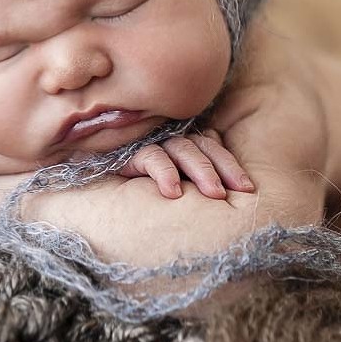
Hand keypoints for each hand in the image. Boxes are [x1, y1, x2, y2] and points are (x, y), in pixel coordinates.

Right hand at [118, 128, 254, 199]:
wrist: (92, 177)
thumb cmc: (139, 189)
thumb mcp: (173, 186)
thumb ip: (193, 184)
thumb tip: (223, 199)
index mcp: (185, 147)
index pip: (214, 149)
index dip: (232, 166)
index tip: (248, 189)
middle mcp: (171, 142)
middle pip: (203, 148)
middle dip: (222, 169)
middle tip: (235, 193)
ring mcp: (152, 144)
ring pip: (183, 149)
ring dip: (201, 171)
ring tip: (214, 194)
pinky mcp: (129, 152)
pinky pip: (151, 157)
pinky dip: (164, 173)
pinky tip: (173, 193)